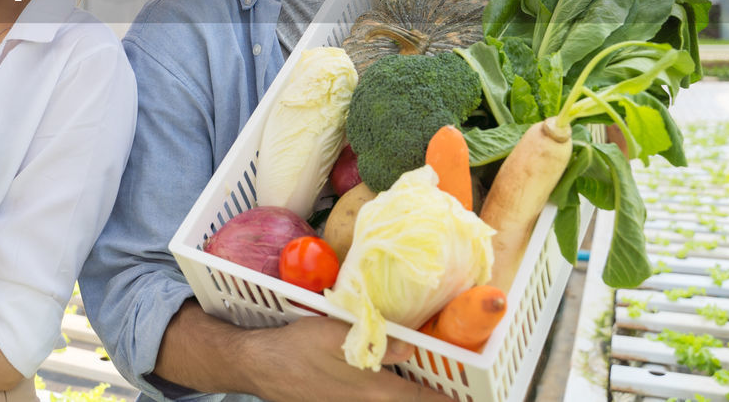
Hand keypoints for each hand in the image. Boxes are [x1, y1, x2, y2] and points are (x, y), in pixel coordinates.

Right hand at [246, 317, 450, 401]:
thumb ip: (379, 343)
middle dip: (429, 397)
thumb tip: (413, 346)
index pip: (423, 400)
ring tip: (420, 386)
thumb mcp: (337, 335)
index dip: (448, 399)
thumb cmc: (297, 349)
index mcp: (375, 392)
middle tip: (449, 388)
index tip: (468, 395)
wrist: (260, 367)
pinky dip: (387, 396)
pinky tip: (383, 383)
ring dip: (406, 395)